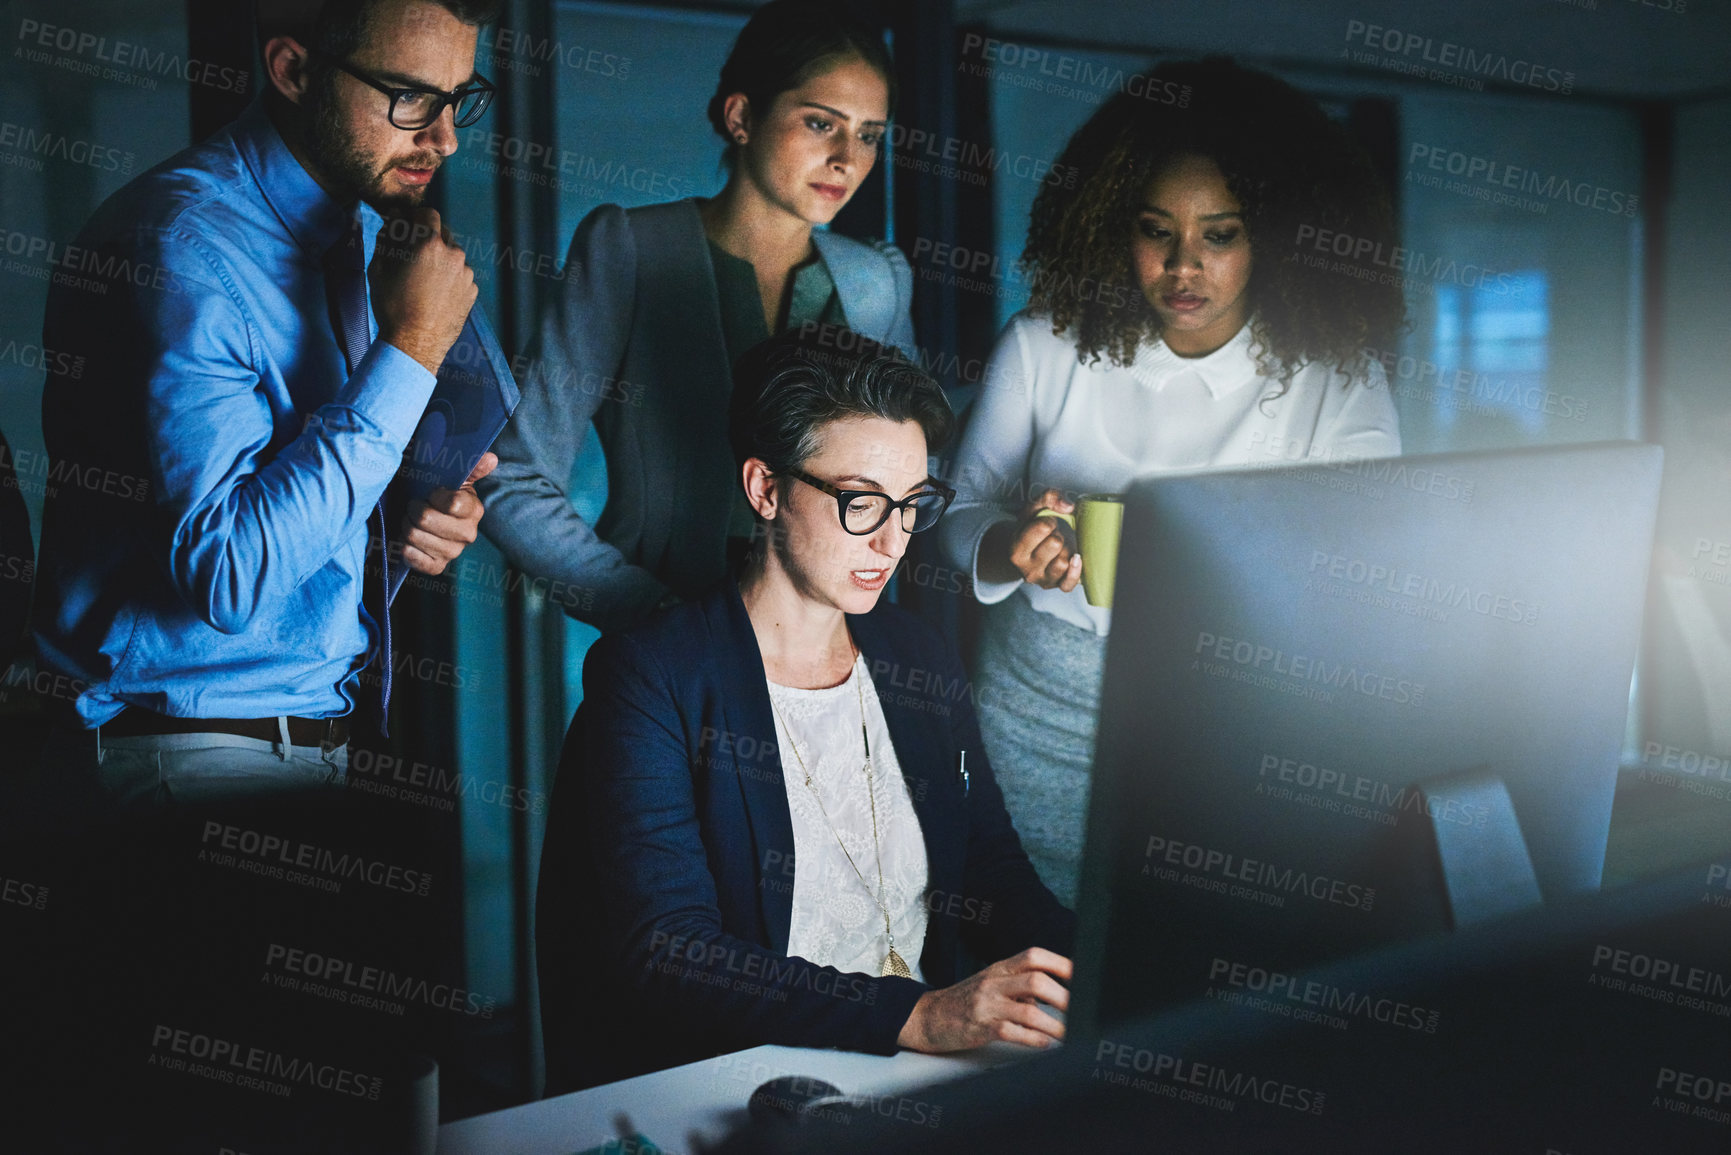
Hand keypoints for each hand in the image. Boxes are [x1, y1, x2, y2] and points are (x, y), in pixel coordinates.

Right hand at [369, 208, 476, 374]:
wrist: (415, 343)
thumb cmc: (392, 305)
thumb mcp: (379, 267)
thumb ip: (387, 236)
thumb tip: (393, 218)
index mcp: (429, 243)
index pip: (428, 213)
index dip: (416, 216)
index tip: (407, 225)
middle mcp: (454, 254)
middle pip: (442, 233)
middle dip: (428, 238)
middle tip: (412, 255)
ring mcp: (466, 273)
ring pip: (452, 255)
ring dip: (440, 259)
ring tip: (423, 280)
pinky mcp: (472, 290)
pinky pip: (460, 275)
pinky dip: (449, 278)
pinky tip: (435, 294)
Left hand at [399, 453, 496, 575]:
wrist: (424, 514)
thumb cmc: (436, 491)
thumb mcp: (453, 475)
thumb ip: (472, 466)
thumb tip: (491, 459)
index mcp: (474, 510)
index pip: (452, 504)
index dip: (434, 496)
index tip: (430, 492)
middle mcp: (468, 533)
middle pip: (426, 520)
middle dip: (413, 509)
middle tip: (413, 505)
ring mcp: (453, 552)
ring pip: (416, 537)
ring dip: (406, 526)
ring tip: (410, 520)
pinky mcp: (438, 566)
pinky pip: (417, 560)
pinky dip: (407, 550)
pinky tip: (408, 542)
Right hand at [896, 947, 1070, 1052]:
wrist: (928, 1017)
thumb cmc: (966, 1001)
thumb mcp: (993, 983)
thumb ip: (1021, 984)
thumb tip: (1061, 992)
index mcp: (1000, 968)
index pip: (1034, 957)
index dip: (1061, 964)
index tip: (1083, 977)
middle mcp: (994, 982)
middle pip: (1036, 981)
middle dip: (1064, 997)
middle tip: (1082, 1011)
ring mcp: (986, 1005)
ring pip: (1027, 1010)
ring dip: (1054, 1024)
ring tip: (1069, 1034)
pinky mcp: (979, 1028)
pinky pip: (1011, 1032)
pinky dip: (1032, 1038)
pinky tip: (1044, 1043)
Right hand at [986, 489, 1081, 591]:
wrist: (1027, 552)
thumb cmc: (1031, 529)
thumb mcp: (1033, 509)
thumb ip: (1049, 497)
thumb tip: (1069, 506)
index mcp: (1016, 549)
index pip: (1042, 528)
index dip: (1049, 520)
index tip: (1046, 523)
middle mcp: (1027, 569)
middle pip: (1055, 544)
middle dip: (1057, 535)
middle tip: (1052, 535)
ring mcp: (1042, 579)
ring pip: (1063, 562)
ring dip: (1066, 550)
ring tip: (1058, 547)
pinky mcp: (1056, 586)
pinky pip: (1068, 584)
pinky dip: (1075, 572)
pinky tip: (1076, 558)